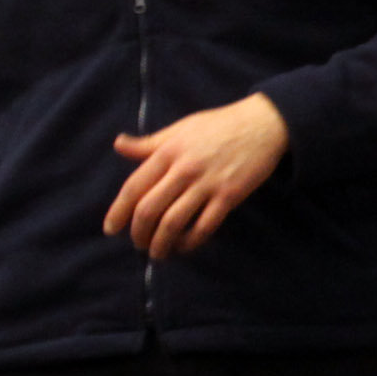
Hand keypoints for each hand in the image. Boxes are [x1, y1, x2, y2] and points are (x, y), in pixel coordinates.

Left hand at [106, 94, 288, 256]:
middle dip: (139, 233)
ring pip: (173, 223)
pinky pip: (205, 226)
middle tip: (138, 243)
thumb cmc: (220, 124)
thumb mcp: (181, 128)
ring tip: (158, 252)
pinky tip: (185, 246)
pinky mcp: (230, 196)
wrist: (265, 123)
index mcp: (168, 152)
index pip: (133, 188)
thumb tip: (118, 144)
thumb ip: (149, 143)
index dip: (118, 212)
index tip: (111, 230)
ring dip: (161, 243)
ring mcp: (207, 184)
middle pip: (149, 210)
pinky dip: (191, 242)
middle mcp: (183, 170)